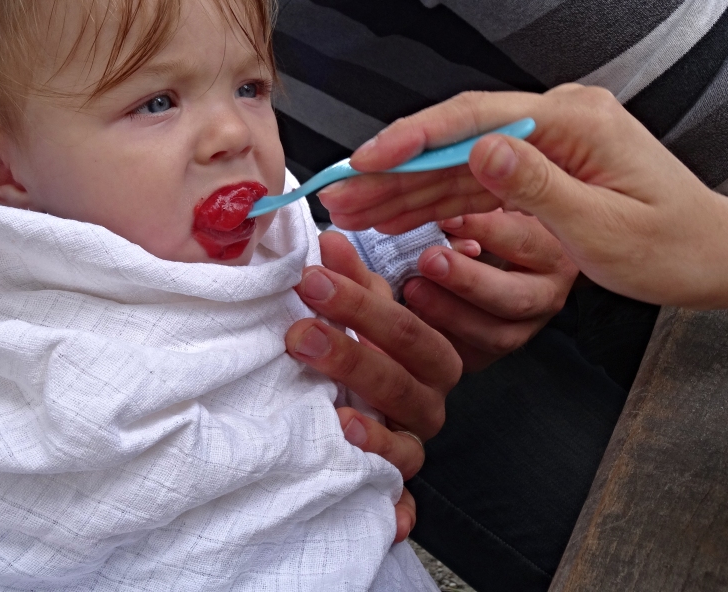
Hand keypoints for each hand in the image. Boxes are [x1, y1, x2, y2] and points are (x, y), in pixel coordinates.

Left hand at [285, 231, 461, 541]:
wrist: (366, 409)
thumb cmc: (365, 346)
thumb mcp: (359, 310)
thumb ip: (349, 277)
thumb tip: (329, 239)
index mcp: (427, 349)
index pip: (404, 324)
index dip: (359, 303)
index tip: (312, 278)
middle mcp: (428, 395)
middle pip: (402, 375)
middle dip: (351, 352)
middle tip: (299, 332)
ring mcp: (413, 439)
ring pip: (404, 431)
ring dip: (367, 417)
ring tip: (332, 408)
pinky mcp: (398, 481)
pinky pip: (400, 489)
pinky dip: (389, 489)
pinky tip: (358, 457)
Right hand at [321, 86, 727, 308]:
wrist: (713, 254)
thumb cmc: (672, 245)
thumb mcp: (603, 226)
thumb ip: (537, 185)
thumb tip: (479, 148)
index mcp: (573, 120)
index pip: (475, 118)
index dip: (412, 139)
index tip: (364, 159)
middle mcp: (556, 120)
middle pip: (456, 138)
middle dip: (394, 168)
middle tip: (340, 194)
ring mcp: (546, 143)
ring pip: (459, 163)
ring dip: (405, 188)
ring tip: (353, 210)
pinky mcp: (541, 168)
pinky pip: (477, 182)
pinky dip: (436, 202)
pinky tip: (396, 216)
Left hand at [402, 208, 577, 371]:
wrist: (498, 264)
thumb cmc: (491, 222)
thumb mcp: (492, 204)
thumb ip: (476, 203)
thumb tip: (446, 206)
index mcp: (553, 252)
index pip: (523, 241)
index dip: (484, 229)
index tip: (446, 217)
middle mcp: (547, 295)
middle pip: (514, 298)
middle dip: (468, 281)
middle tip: (428, 260)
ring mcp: (523, 329)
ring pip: (495, 335)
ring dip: (449, 313)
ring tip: (411, 289)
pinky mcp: (492, 353)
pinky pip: (470, 356)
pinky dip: (439, 339)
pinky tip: (410, 317)